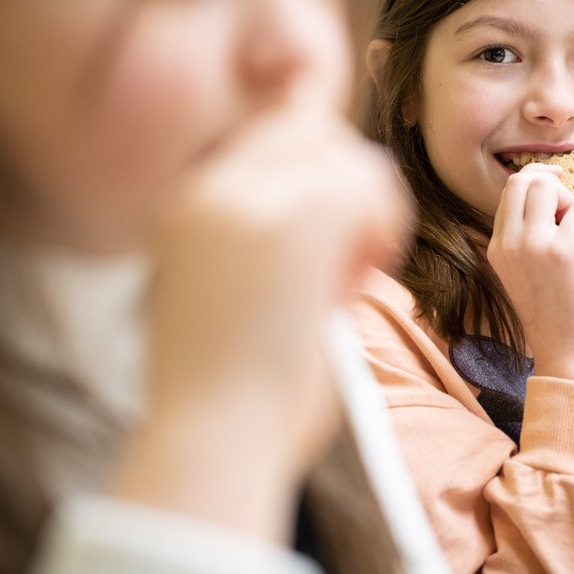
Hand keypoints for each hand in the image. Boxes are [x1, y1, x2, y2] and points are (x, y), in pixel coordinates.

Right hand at [112, 109, 411, 541]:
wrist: (213, 443)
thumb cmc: (237, 397)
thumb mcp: (239, 295)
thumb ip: (276, 240)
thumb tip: (346, 203)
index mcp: (188, 209)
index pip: (269, 137)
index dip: (322, 165)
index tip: (354, 220)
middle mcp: (207, 190)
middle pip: (307, 130)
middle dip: (349, 184)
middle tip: (360, 260)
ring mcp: (243, 197)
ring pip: (339, 149)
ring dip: (370, 204)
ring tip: (361, 269)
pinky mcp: (287, 218)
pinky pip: (365, 178)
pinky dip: (385, 218)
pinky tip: (371, 267)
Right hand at [486, 163, 573, 383]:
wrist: (568, 351)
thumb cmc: (555, 312)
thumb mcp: (524, 270)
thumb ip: (525, 236)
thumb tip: (548, 194)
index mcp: (496, 247)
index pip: (509, 190)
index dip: (536, 178)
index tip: (556, 185)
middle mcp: (508, 243)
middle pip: (524, 180)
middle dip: (552, 185)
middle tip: (568, 211)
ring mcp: (533, 245)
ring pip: (548, 187)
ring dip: (571, 204)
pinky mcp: (562, 251)